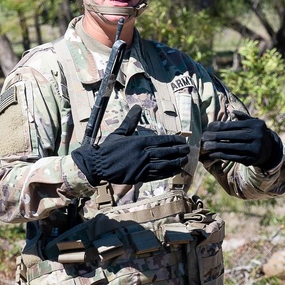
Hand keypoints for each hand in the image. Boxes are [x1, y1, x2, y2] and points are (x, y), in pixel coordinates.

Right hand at [71, 105, 188, 186]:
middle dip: (178, 151)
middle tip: (187, 150)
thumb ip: (130, 121)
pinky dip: (167, 173)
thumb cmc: (107, 148)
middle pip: (165, 152)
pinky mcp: (138, 177)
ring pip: (163, 165)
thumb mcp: (119, 133)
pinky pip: (156, 175)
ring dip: (176, 163)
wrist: (97, 165)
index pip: (161, 140)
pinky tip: (174, 171)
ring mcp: (141, 167)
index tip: (182, 140)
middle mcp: (142, 154)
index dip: (174, 141)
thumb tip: (137, 107)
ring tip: (184, 161)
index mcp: (138, 142)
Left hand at [200, 114, 282, 168]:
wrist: (269, 150)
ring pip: (231, 147)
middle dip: (216, 136)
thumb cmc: (256, 133)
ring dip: (216, 147)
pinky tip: (212, 154)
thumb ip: (243, 117)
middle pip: (232, 136)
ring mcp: (254, 149)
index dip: (220, 126)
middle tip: (203, 137)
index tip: (208, 127)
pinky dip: (221, 155)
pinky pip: (233, 157)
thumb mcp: (253, 123)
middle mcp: (256, 136)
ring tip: (205, 146)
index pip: (234, 125)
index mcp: (255, 125)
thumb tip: (232, 112)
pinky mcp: (250, 159)